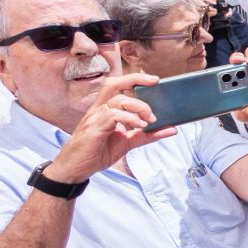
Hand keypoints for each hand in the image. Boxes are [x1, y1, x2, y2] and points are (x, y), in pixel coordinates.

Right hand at [45, 72, 172, 183]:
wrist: (75, 169)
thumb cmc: (97, 153)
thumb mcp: (127, 143)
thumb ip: (147, 135)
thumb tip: (171, 129)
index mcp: (105, 110)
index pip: (118, 86)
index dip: (135, 79)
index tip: (154, 80)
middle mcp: (99, 109)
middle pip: (114, 84)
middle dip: (135, 79)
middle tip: (155, 82)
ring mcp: (95, 117)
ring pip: (118, 100)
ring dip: (139, 107)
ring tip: (150, 120)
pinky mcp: (94, 127)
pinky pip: (113, 115)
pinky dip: (130, 118)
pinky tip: (140, 126)